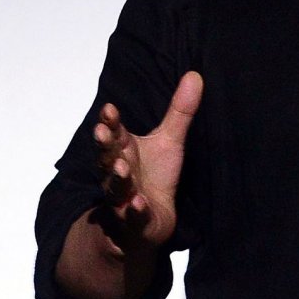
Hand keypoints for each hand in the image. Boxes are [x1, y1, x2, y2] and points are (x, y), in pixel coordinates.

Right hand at [92, 71, 203, 251]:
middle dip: (104, 146)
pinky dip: (134, 211)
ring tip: (121, 168)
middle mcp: (117, 173)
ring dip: (117, 178)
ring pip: (116, 188)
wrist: (147, 223)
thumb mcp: (170, 142)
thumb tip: (195, 75)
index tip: (109, 109)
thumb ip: (179, 112)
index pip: (113, 134)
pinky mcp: (135, 223)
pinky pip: (133, 218)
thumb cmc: (154, 177)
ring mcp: (123, 199)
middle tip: (103, 133)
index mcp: (123, 151)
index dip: (110, 123)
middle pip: (107, 158)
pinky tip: (138, 204)